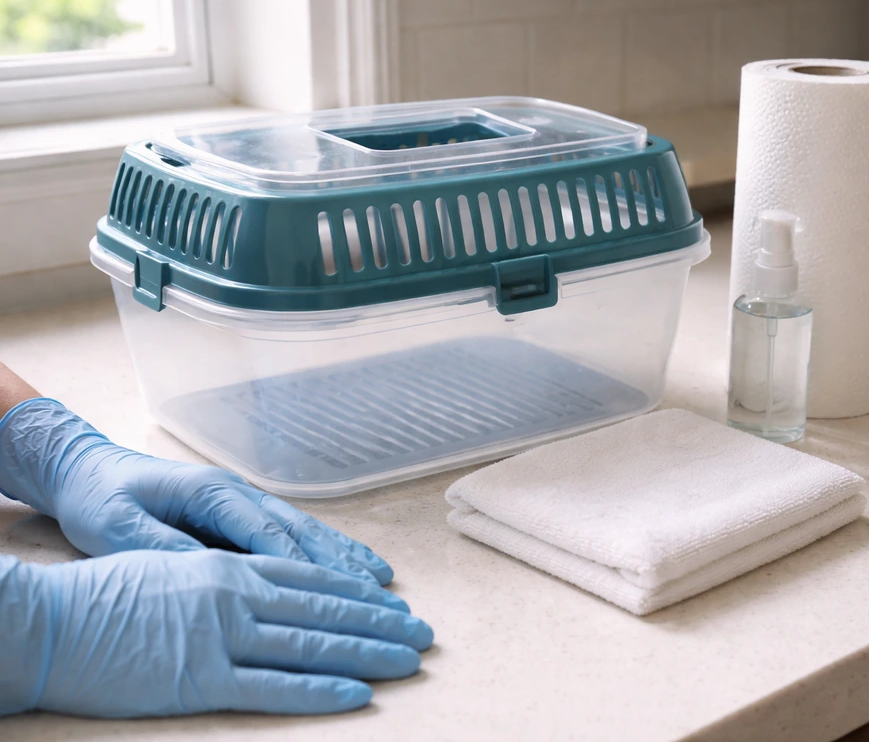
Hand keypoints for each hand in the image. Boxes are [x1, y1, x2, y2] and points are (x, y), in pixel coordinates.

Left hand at [0, 399, 390, 583]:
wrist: (85, 469)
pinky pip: (292, 533)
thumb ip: (166, 549)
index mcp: (212, 493)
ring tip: (383, 579)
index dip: (305, 566)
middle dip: (342, 564)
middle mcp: (238, 494)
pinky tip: (351, 565)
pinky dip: (327, 551)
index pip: (268, 535)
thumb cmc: (99, 498)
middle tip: (381, 593)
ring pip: (305, 531)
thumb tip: (214, 576)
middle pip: (301, 532)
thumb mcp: (116, 527)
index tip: (340, 593)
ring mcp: (243, 501)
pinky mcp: (240, 513)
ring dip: (344, 556)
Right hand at [0, 549, 432, 717]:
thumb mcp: (176, 569)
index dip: (356, 593)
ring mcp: (221, 635)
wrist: (52, 619)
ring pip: (312, 643)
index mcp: (230, 567)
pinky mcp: (200, 678)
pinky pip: (272, 686)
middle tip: (423, 632)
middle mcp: (237, 593)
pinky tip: (358, 693)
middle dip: (378, 621)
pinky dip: (320, 690)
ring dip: (367, 652)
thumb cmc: (106, 594)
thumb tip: (264, 590)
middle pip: (324, 609)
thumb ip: (224, 578)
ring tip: (409, 659)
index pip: (311, 580)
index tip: (393, 603)